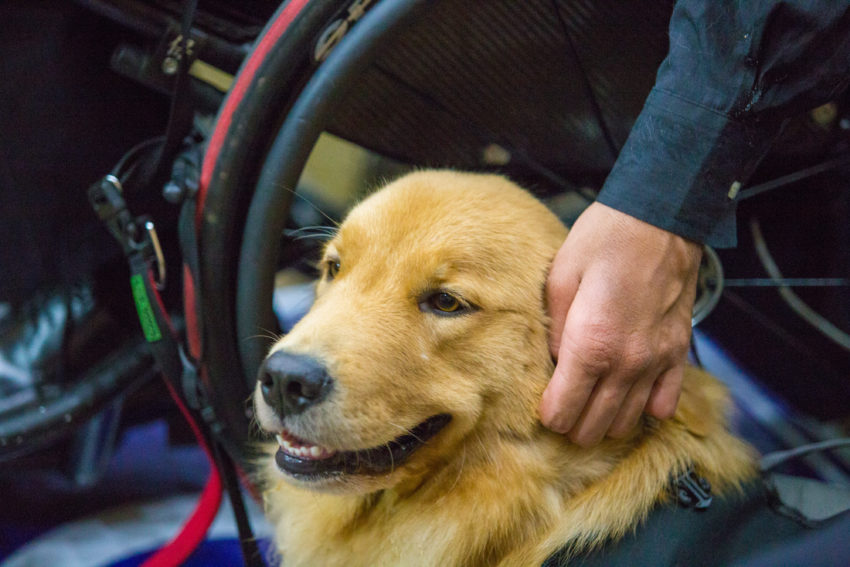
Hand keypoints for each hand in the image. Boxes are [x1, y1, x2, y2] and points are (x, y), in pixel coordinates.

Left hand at [540, 202, 701, 446]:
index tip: (543, 406)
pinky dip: (646, 409)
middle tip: (563, 409)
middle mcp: (627, 362)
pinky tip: (630, 395)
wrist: (661, 218)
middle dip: (573, 425)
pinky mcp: (679, 353)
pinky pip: (665, 404)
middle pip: (595, 426)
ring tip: (591, 405)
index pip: (564, 410)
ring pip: (628, 422)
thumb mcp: (560, 277)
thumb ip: (554, 330)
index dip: (549, 415)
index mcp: (590, 343)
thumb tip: (554, 364)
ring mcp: (657, 361)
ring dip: (605, 421)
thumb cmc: (604, 240)